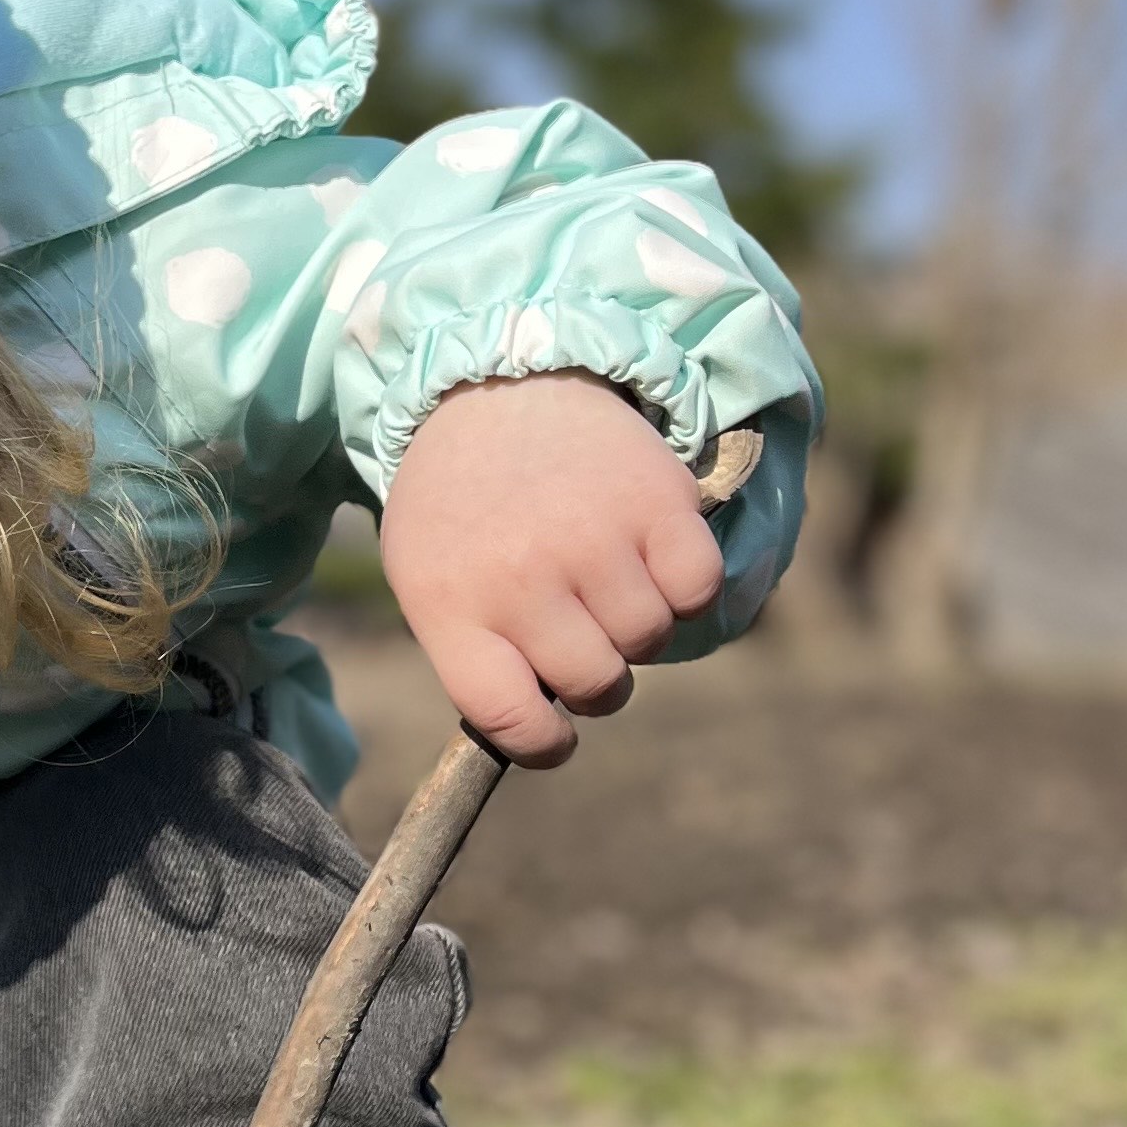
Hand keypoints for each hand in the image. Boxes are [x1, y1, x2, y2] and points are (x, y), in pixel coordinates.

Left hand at [378, 374, 724, 767]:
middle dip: (596, 677)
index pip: (510, 717)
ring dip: (638, 626)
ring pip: (650, 639)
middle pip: (597, 685)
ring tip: (605, 580)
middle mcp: (522, 575)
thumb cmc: (462, 503)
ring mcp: (592, 536)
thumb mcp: (428, 577)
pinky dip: (685, 587)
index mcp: (453, 604)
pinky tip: (650, 557)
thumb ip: (473, 654)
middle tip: (582, 636)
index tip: (556, 736)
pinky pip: (698, 590)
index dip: (543, 742)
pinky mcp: (656, 501)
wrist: (496, 383)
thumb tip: (539, 724)